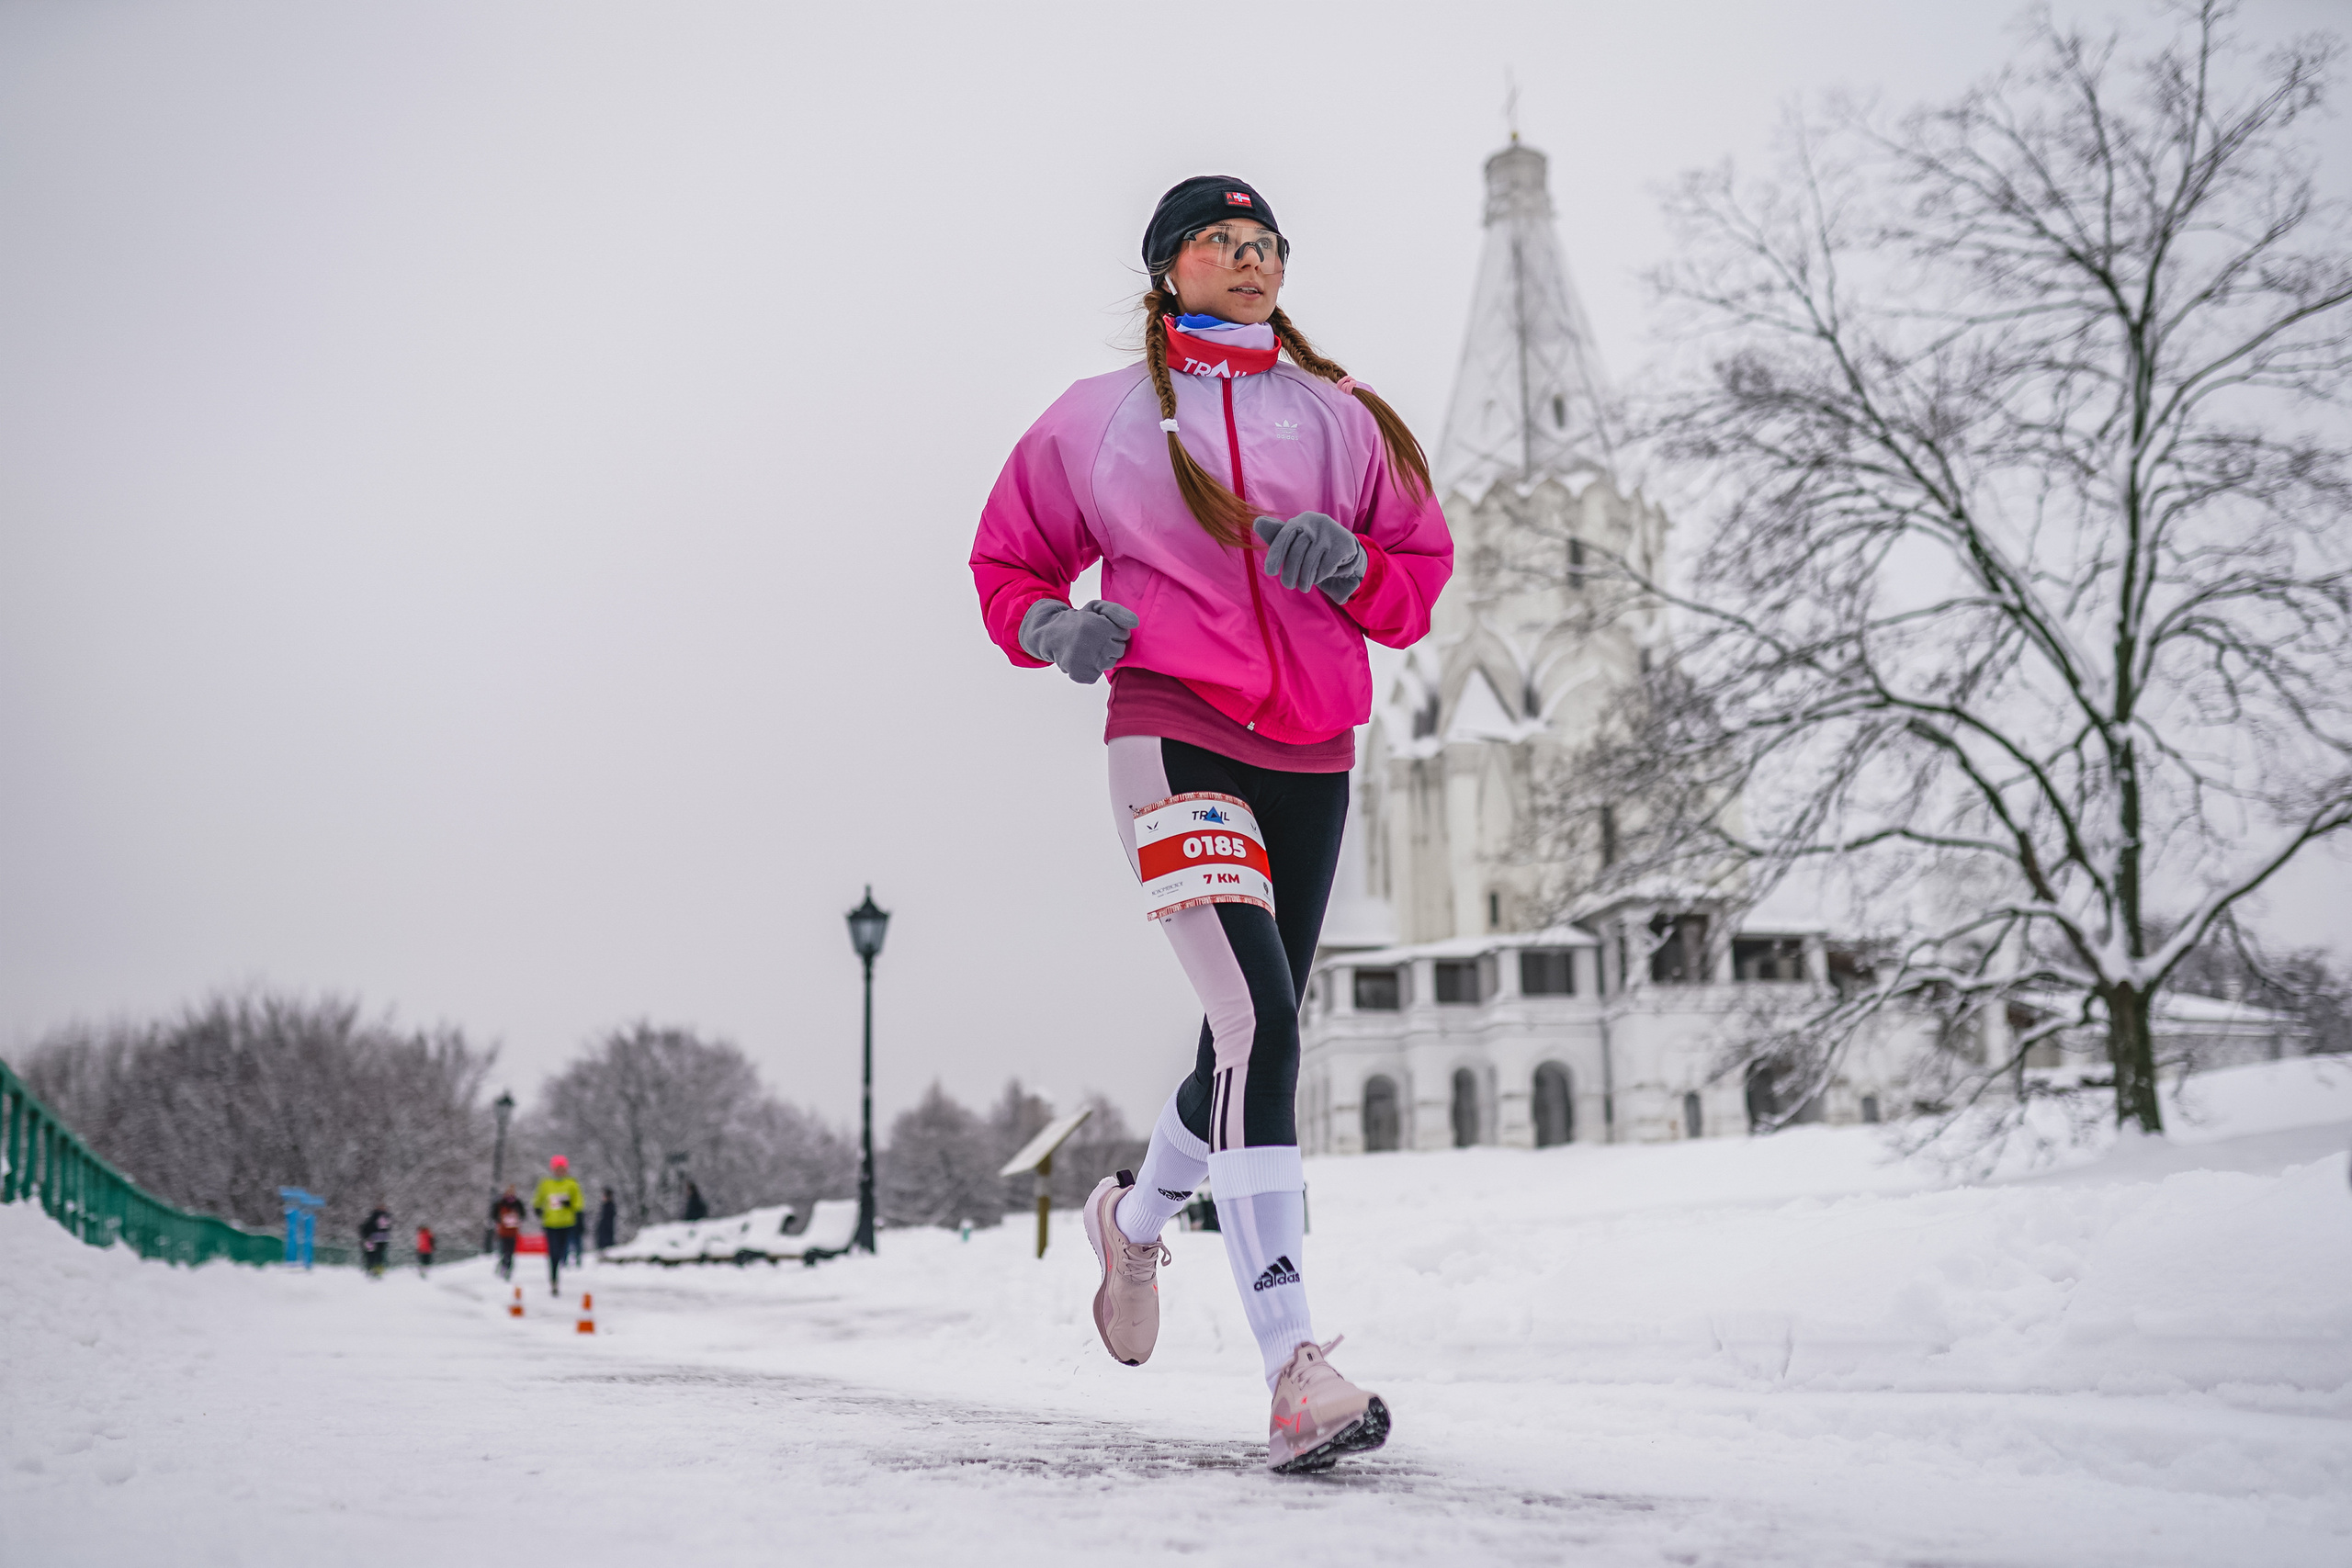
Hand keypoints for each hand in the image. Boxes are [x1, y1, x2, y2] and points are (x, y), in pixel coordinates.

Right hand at [1020, 599, 1139, 683]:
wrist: (1051, 635)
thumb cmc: (1079, 622)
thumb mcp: (1097, 608)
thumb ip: (1118, 612)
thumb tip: (1135, 623)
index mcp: (1098, 625)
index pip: (1124, 634)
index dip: (1113, 631)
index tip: (1100, 628)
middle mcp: (1093, 644)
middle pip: (1119, 650)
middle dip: (1109, 644)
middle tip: (1093, 639)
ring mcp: (1087, 661)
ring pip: (1109, 663)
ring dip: (1101, 658)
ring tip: (1086, 649)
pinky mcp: (1082, 675)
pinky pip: (1097, 675)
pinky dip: (1090, 669)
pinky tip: (1081, 660)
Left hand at [1254, 513, 1366, 601]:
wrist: (1347, 551)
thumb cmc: (1315, 547)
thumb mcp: (1297, 540)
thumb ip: (1278, 535)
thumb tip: (1257, 523)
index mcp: (1302, 519)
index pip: (1284, 536)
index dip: (1275, 555)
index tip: (1270, 572)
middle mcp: (1316, 521)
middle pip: (1296, 551)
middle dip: (1290, 572)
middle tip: (1288, 585)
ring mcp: (1331, 533)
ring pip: (1310, 562)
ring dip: (1305, 579)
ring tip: (1303, 587)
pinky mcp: (1343, 545)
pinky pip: (1325, 568)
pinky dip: (1320, 577)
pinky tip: (1319, 577)